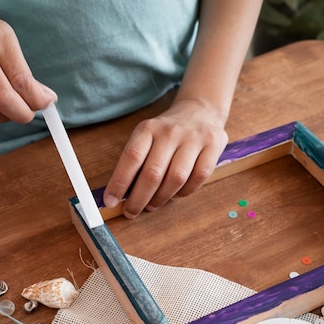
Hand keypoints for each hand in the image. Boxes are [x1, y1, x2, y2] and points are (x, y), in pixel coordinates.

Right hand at [0, 0, 55, 123]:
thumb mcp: (4, 40)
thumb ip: (22, 71)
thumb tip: (44, 100)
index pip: (22, 81)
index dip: (38, 100)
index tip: (45, 104)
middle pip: (3, 100)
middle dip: (21, 114)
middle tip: (26, 114)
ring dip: (0, 116)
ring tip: (3, 107)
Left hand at [103, 99, 227, 217]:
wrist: (200, 111)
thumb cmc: (167, 134)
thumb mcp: (146, 137)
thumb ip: (136, 162)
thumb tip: (121, 195)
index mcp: (148, 128)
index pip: (131, 158)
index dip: (119, 183)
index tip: (110, 202)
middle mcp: (170, 132)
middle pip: (152, 173)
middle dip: (139, 199)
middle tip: (131, 212)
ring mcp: (193, 138)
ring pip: (176, 178)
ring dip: (161, 198)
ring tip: (152, 205)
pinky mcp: (213, 146)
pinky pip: (198, 178)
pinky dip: (185, 192)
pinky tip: (176, 194)